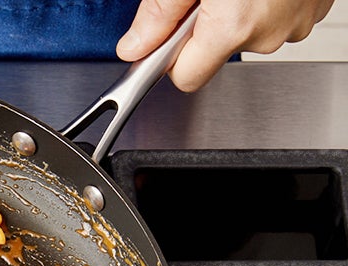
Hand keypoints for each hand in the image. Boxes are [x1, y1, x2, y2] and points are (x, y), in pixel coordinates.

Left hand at [117, 0, 335, 91]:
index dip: (172, 57)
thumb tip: (135, 47)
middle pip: (217, 53)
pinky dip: (266, 3)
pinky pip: (276, 18)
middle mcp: (268, 34)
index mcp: (233, 27)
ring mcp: (295, 24)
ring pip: (248, 34)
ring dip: (238, 12)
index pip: (187, 77)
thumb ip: (159, 14)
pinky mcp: (312, 10)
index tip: (168, 36)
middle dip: (206, 28)